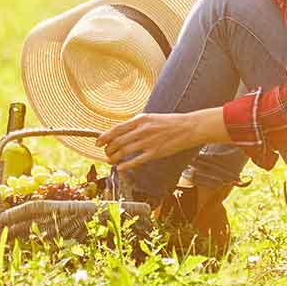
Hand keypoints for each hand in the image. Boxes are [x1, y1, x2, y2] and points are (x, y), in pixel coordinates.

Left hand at [98, 109, 227, 172]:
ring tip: (110, 160)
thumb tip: (121, 132)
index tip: (97, 142)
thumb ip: (136, 124)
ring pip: (124, 152)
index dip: (104, 137)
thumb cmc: (170, 122)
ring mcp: (148, 142)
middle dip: (108, 149)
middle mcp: (142, 130)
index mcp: (140, 120)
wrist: (189, 127)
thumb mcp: (151, 118)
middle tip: (106, 153)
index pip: (116, 129)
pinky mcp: (155, 153)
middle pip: (117, 142)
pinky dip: (125, 165)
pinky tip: (120, 167)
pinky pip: (136, 161)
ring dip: (114, 158)